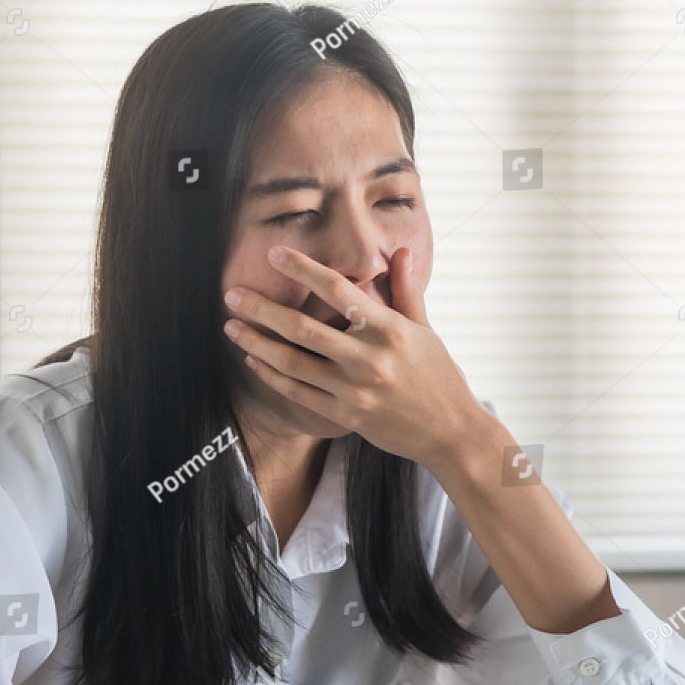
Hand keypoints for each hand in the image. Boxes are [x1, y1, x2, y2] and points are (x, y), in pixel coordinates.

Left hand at [221, 245, 491, 471]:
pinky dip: (274, 376)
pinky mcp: (347, 416)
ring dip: (256, 343)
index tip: (274, 254)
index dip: (302, 269)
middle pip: (302, 327)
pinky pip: (300, 393)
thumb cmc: (440, 377)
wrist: (452, 432)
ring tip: (232, 326)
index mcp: (390, 329)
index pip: (337, 289)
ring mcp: (355, 390)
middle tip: (232, 293)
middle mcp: (369, 358)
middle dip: (261, 309)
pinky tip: (255, 361)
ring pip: (293, 362)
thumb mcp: (425, 330)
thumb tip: (400, 252)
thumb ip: (406, 290)